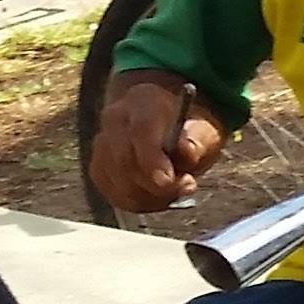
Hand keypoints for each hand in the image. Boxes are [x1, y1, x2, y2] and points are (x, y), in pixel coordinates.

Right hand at [91, 72, 223, 212]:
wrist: (169, 128)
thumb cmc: (188, 129)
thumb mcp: (204, 129)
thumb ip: (197, 141)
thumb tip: (187, 153)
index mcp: (143, 101)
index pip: (140, 131)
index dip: (152, 159)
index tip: (168, 180)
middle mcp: (115, 120)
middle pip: (124, 161)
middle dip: (156, 185)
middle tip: (187, 185)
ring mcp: (102, 146)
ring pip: (120, 185)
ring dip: (153, 196)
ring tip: (176, 186)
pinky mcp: (99, 170)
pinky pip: (118, 196)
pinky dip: (142, 202)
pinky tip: (159, 192)